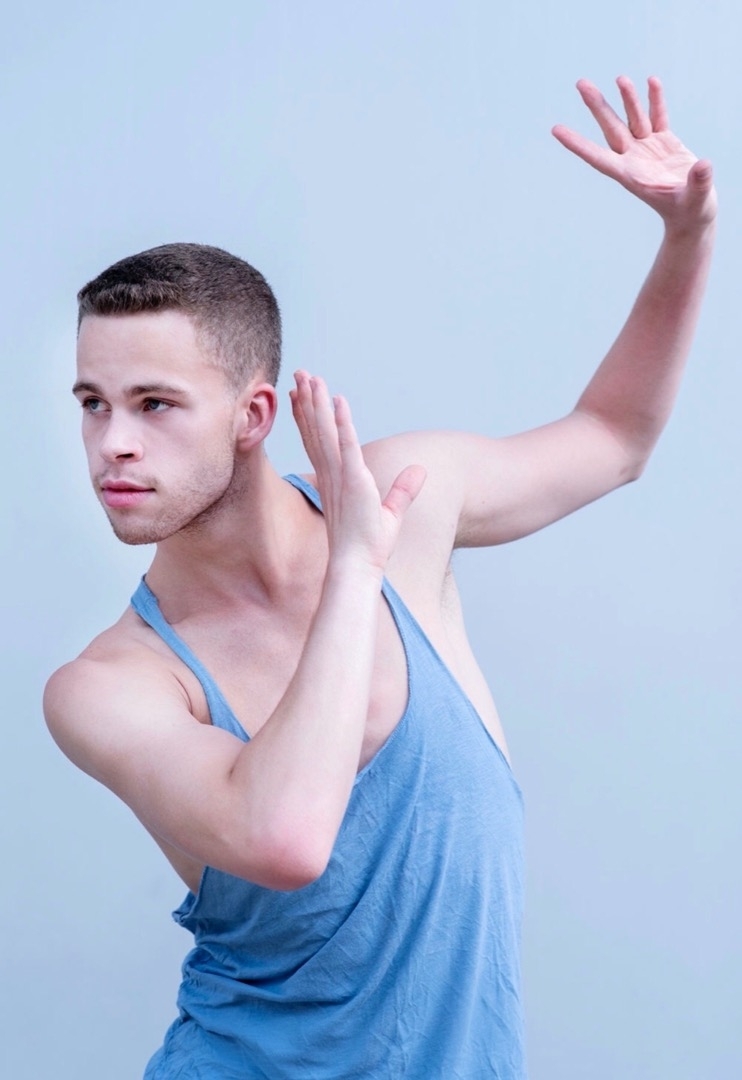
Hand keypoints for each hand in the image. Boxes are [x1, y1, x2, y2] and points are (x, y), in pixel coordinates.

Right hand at [290, 371, 425, 572]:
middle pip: (315, 430)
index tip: (299, 394)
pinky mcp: (353, 481)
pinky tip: (338, 401)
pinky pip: (346, 445)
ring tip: (310, 376)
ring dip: (318, 403)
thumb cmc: (369, 546)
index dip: (308, 417)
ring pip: (325, 432)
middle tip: (299, 373)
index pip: (318, 441)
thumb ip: (403, 490)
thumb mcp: (392, 512)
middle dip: (307, 400)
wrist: (358, 566)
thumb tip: (420, 472)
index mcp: (334, 480)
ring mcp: (340, 476)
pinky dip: (342, 423)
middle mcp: (331, 474)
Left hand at [552, 76, 716, 235]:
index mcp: (631, 176)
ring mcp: (648, 149)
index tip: (556, 131)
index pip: (598, 158)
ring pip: (634, 119)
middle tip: (581, 84)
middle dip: (598, 106)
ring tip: (619, 79)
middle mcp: (634, 159)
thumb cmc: (690, 211)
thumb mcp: (695, 200)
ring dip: (626, 98)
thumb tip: (703, 166)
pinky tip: (650, 81)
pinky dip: (654, 100)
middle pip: (612, 129)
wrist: (695, 211)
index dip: (578, 144)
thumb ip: (698, 183)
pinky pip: (658, 116)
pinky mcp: (665, 141)